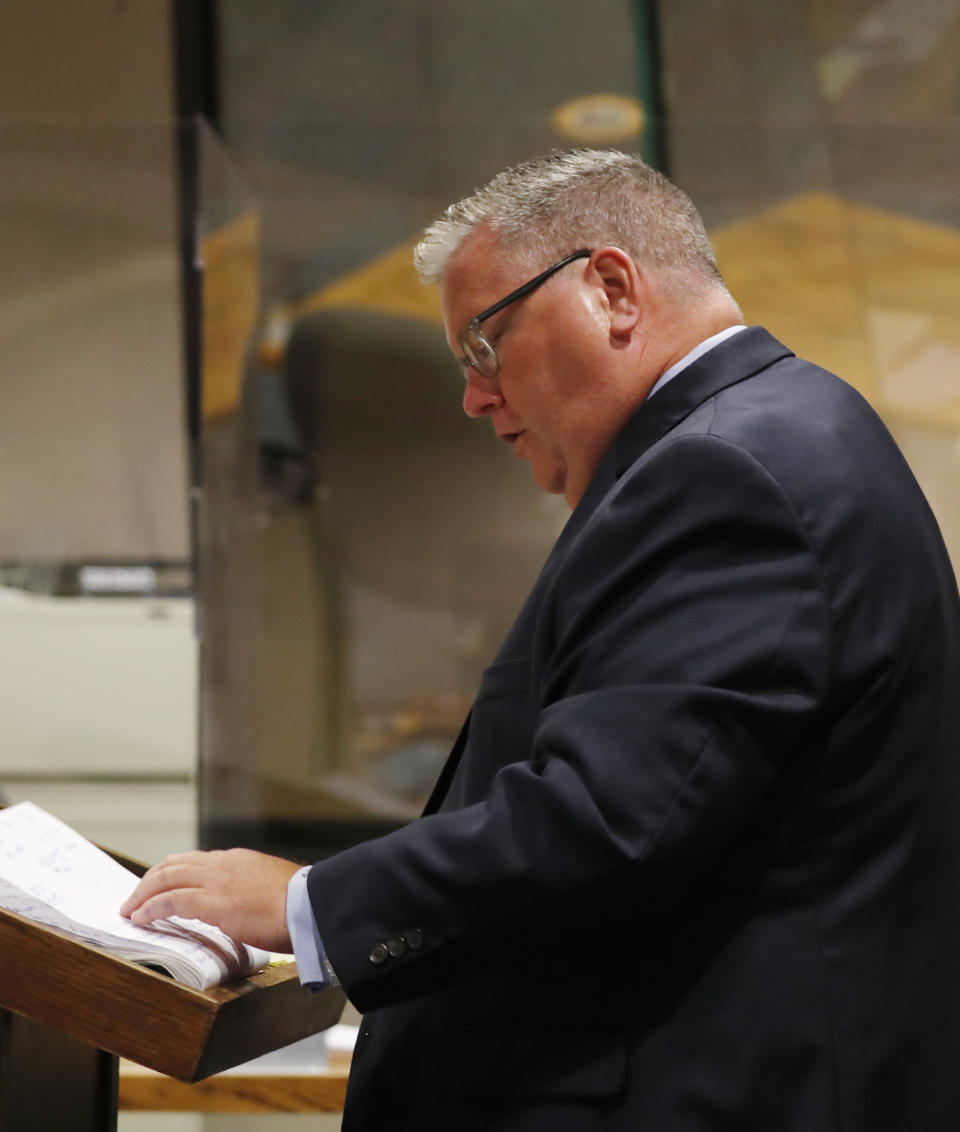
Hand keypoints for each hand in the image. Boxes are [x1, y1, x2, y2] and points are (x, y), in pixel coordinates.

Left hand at [119, 849, 300, 951]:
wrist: (310, 907)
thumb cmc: (300, 906)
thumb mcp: (273, 890)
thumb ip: (253, 893)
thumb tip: (247, 909)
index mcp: (239, 860)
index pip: (195, 861)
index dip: (172, 873)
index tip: (160, 886)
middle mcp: (223, 864)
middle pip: (174, 864)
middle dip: (150, 880)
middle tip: (136, 897)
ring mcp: (216, 880)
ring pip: (166, 877)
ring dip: (143, 893)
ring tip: (131, 908)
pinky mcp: (211, 901)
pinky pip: (169, 900)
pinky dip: (150, 907)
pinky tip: (141, 918)